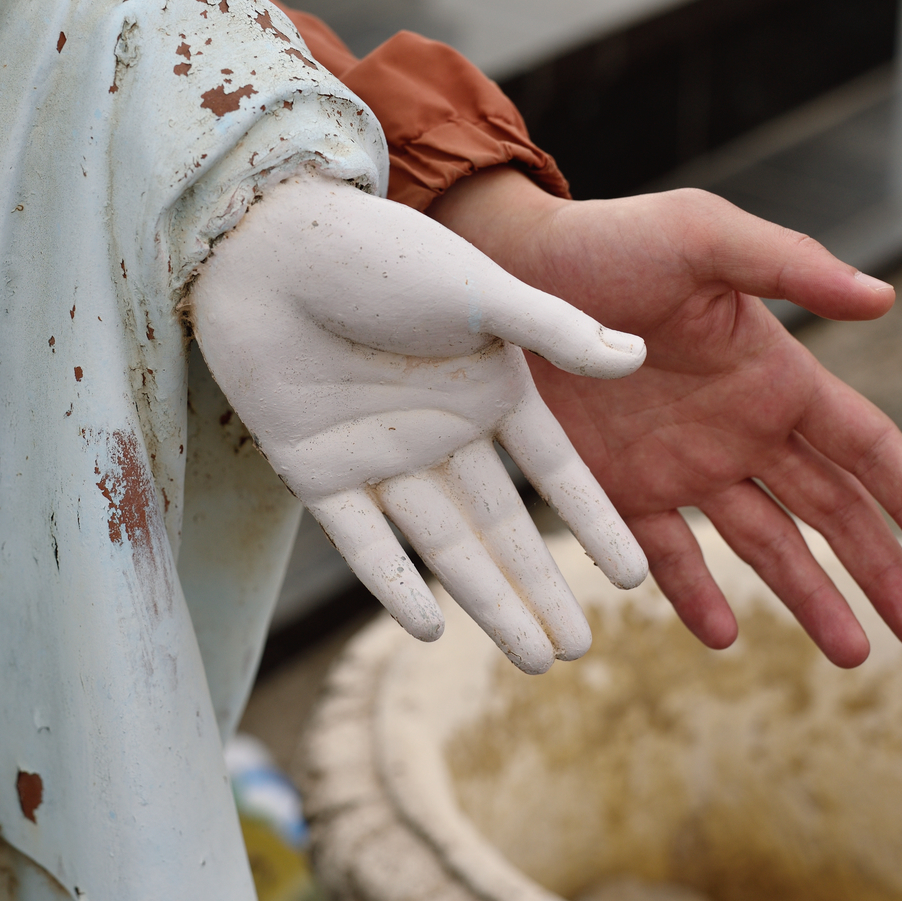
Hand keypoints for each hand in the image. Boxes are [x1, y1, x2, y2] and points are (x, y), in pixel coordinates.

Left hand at [191, 172, 648, 672]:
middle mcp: (438, 427)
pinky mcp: (314, 469)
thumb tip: (637, 360)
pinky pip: (362, 540)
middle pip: (499, 525)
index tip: (632, 578)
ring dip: (486, 600)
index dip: (591, 524)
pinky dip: (393, 583)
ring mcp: (377, 452)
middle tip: (579, 651)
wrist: (264, 243)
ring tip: (533, 657)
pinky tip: (430, 628)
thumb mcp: (478, 293)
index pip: (552, 471)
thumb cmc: (377, 251)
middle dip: (539, 587)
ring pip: (442, 545)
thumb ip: (555, 332)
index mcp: (486, 385)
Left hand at [430, 168, 901, 667]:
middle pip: (832, 514)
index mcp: (775, 375)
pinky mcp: (619, 490)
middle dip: (884, 572)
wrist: (508, 270)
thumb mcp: (702, 235)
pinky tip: (725, 636)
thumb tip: (887, 298)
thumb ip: (790, 265)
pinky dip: (696, 596)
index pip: (865, 448)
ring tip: (854, 658)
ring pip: (766, 548)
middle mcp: (740, 431)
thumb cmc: (609, 241)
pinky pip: (669, 556)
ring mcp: (682, 467)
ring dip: (810, 601)